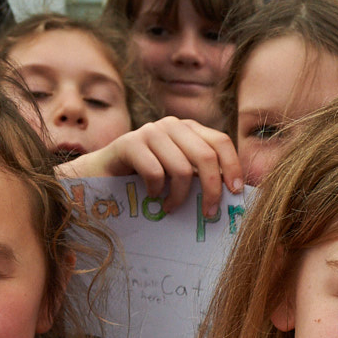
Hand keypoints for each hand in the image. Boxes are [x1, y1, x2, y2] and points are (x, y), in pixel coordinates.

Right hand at [56, 116, 240, 218]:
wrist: (102, 174)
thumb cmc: (146, 177)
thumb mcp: (179, 172)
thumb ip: (201, 174)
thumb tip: (234, 193)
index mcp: (189, 129)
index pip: (221, 142)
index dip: (232, 166)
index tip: (236, 192)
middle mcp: (172, 125)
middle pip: (205, 156)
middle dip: (211, 189)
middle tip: (208, 213)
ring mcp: (149, 131)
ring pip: (181, 169)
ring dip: (179, 197)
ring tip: (171, 207)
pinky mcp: (129, 143)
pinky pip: (155, 173)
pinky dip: (156, 191)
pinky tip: (152, 196)